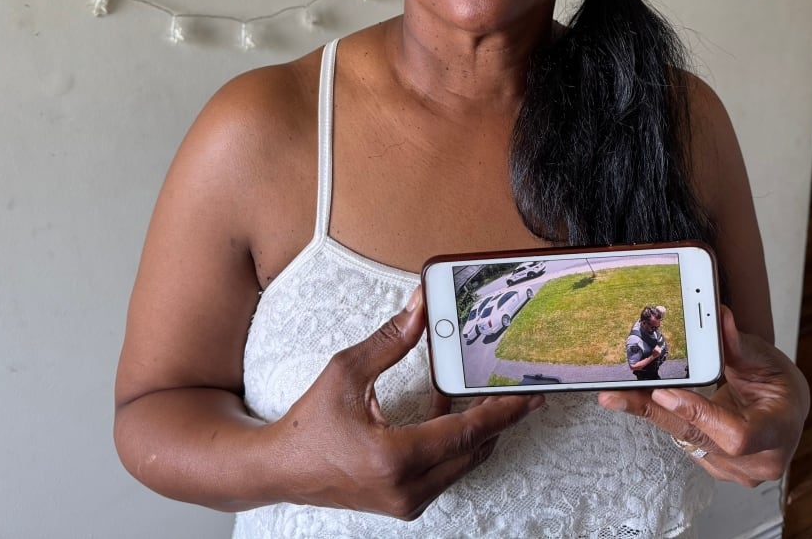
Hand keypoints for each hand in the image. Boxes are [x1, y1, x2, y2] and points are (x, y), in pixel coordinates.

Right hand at [272, 287, 542, 519]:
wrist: (280, 469)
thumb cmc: (309, 425)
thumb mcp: (347, 372)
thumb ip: (390, 340)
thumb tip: (422, 308)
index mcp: (394, 457)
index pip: (466, 432)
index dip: (502, 411)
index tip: (530, 394)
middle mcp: (406, 487)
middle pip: (474, 450)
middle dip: (500, 419)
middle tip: (521, 391)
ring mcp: (407, 500)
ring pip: (463, 463)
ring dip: (477, 430)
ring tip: (487, 395)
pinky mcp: (405, 502)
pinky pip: (445, 470)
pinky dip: (454, 443)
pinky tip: (448, 412)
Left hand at [598, 306, 808, 486]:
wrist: (783, 413)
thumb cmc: (779, 387)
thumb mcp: (764, 360)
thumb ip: (737, 343)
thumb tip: (717, 316)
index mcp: (778, 431)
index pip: (736, 434)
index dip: (699, 415)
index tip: (666, 392)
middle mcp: (759, 460)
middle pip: (698, 437)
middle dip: (654, 410)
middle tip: (615, 394)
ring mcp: (735, 470)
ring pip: (684, 439)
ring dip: (650, 412)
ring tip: (616, 392)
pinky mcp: (714, 466)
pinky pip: (682, 439)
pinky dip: (661, 417)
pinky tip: (638, 399)